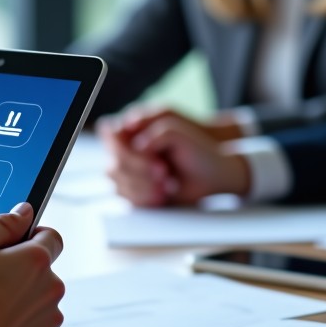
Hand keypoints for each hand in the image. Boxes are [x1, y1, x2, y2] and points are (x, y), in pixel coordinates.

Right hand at [0, 203, 63, 326]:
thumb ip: (3, 224)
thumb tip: (25, 212)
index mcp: (37, 262)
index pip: (52, 238)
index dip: (34, 237)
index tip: (17, 245)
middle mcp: (50, 293)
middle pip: (43, 276)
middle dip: (22, 276)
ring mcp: (48, 326)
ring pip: (38, 308)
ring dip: (21, 307)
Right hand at [100, 106, 250, 205]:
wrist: (214, 175)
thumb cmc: (199, 150)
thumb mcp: (177, 133)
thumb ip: (153, 134)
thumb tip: (136, 147)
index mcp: (136, 129)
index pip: (111, 135)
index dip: (126, 149)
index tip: (151, 158)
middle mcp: (129, 148)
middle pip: (114, 162)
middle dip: (139, 171)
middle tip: (163, 172)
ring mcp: (130, 169)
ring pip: (116, 181)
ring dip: (142, 186)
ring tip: (167, 186)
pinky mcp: (135, 188)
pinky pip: (125, 196)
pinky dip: (143, 198)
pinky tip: (161, 196)